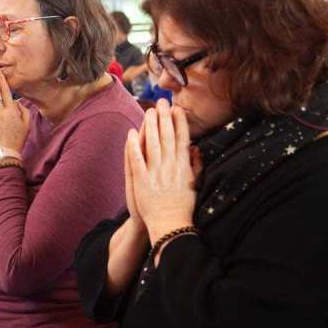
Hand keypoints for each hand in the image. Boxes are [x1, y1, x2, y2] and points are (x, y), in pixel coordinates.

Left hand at [127, 99, 195, 245]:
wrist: (171, 226)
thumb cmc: (183, 207)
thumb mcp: (195, 184)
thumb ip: (195, 165)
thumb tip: (195, 147)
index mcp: (184, 168)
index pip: (183, 140)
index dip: (180, 123)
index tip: (177, 109)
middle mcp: (171, 168)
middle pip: (168, 137)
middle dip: (165, 118)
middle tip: (162, 102)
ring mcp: (156, 174)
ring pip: (153, 144)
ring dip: (151, 126)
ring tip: (149, 111)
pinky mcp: (142, 182)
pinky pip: (137, 160)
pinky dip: (134, 145)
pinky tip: (132, 133)